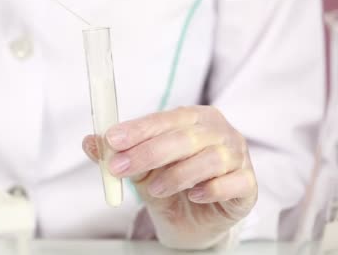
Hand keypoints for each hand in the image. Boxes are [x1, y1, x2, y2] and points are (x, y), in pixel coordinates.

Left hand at [83, 106, 257, 248]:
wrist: (194, 219)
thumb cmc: (169, 183)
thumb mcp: (139, 169)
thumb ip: (117, 154)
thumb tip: (89, 141)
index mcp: (192, 118)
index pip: (164, 119)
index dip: (137, 129)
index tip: (111, 140)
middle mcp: (218, 131)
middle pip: (184, 137)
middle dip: (148, 152)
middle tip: (120, 167)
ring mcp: (237, 156)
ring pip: (210, 159)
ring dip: (177, 174)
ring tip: (154, 189)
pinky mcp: (248, 184)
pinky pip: (234, 183)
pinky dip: (212, 189)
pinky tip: (194, 195)